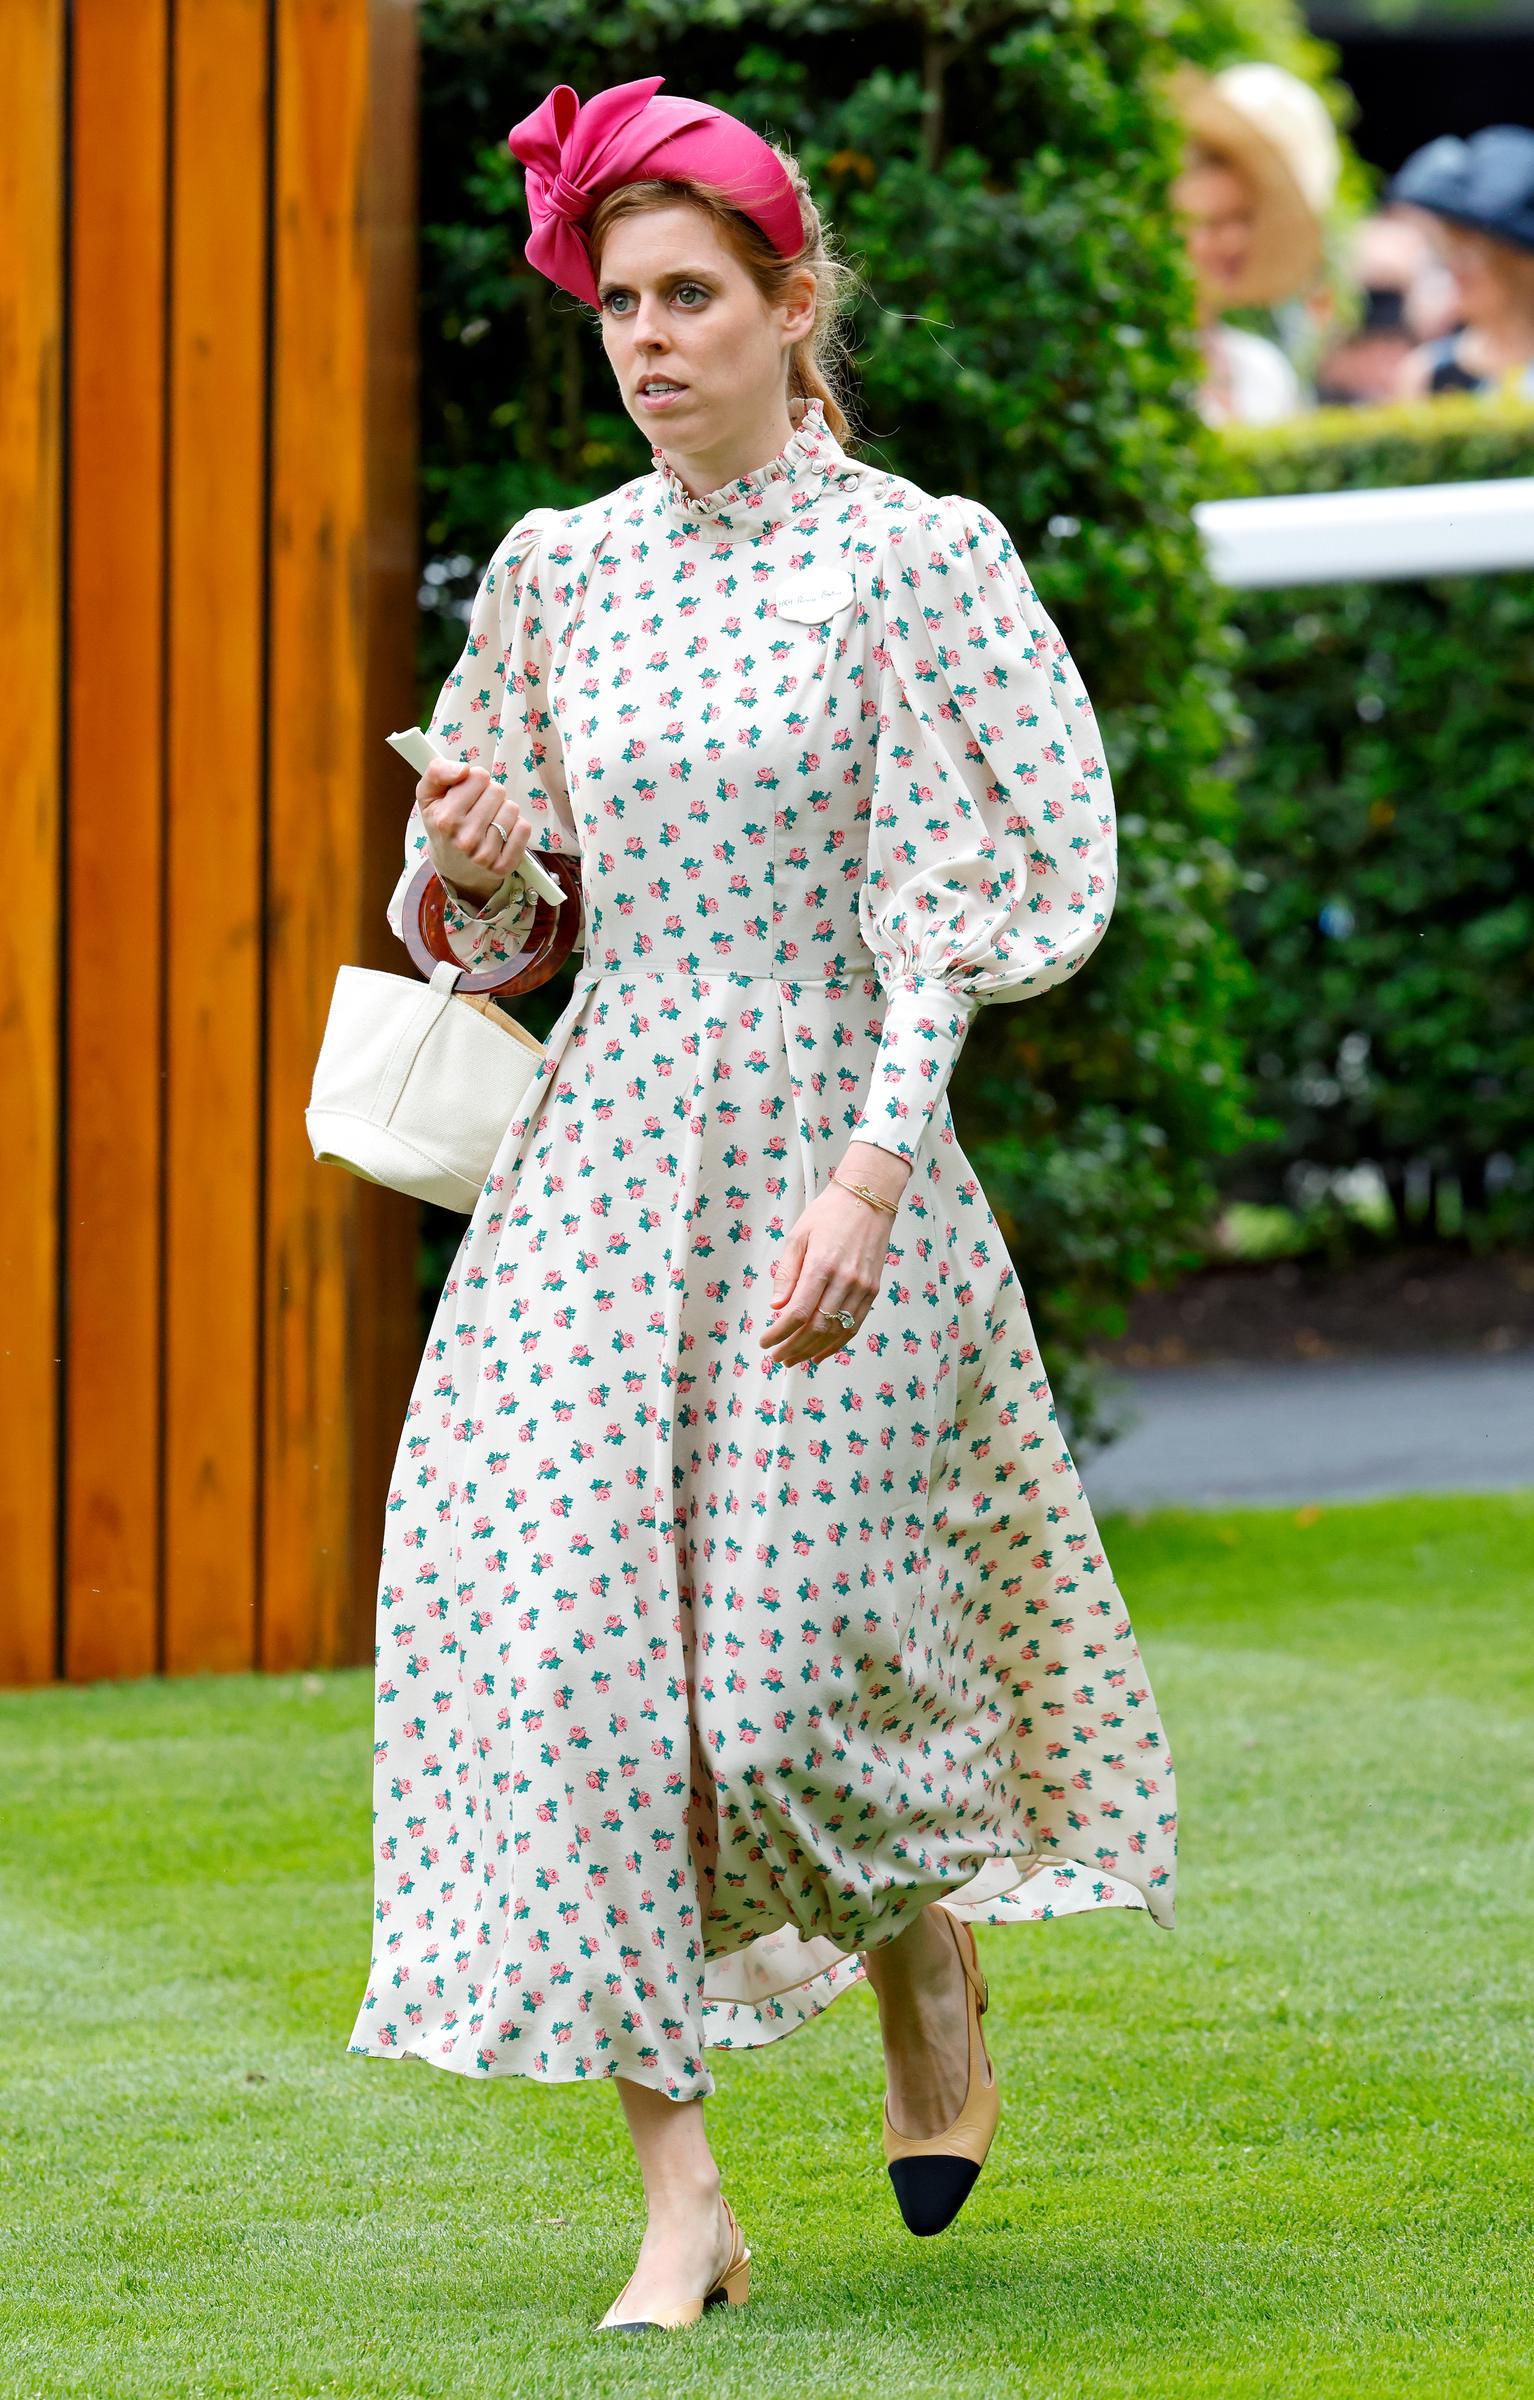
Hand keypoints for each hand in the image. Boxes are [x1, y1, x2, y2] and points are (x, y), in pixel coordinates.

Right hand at [416, 756, 533, 903]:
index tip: (467, 793)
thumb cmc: (443, 823)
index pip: (479, 776)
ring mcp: (485, 855)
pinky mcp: (503, 866)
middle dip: (489, 795)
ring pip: (512, 808)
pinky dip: (516, 826)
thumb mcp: (429, 794)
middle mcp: (465, 839)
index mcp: (445, 818)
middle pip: (497, 790)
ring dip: (502, 810)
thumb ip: (437, 771)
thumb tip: (464, 769)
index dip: (475, 781)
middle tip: (478, 809)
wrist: (452, 864)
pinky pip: (523, 828)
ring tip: (488, 822)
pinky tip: (502, 834)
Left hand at [758, 1149, 909, 1367]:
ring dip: (812, 1350)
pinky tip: (821, 1353)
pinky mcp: (873, 1290)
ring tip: (794, 1360)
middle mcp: (844, 1280)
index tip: (765, 1342)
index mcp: (821, 1265)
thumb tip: (776, 1307)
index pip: (797, 1312)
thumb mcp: (798, 1236)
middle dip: (793, 1347)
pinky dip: (837, 1344)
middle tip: (777, 1357)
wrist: (869, 1199)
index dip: (779, 1333)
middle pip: (816, 1327)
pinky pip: (854, 1325)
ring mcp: (862, 1288)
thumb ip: (786, 1273)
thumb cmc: (829, 1214)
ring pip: (836, 1332)